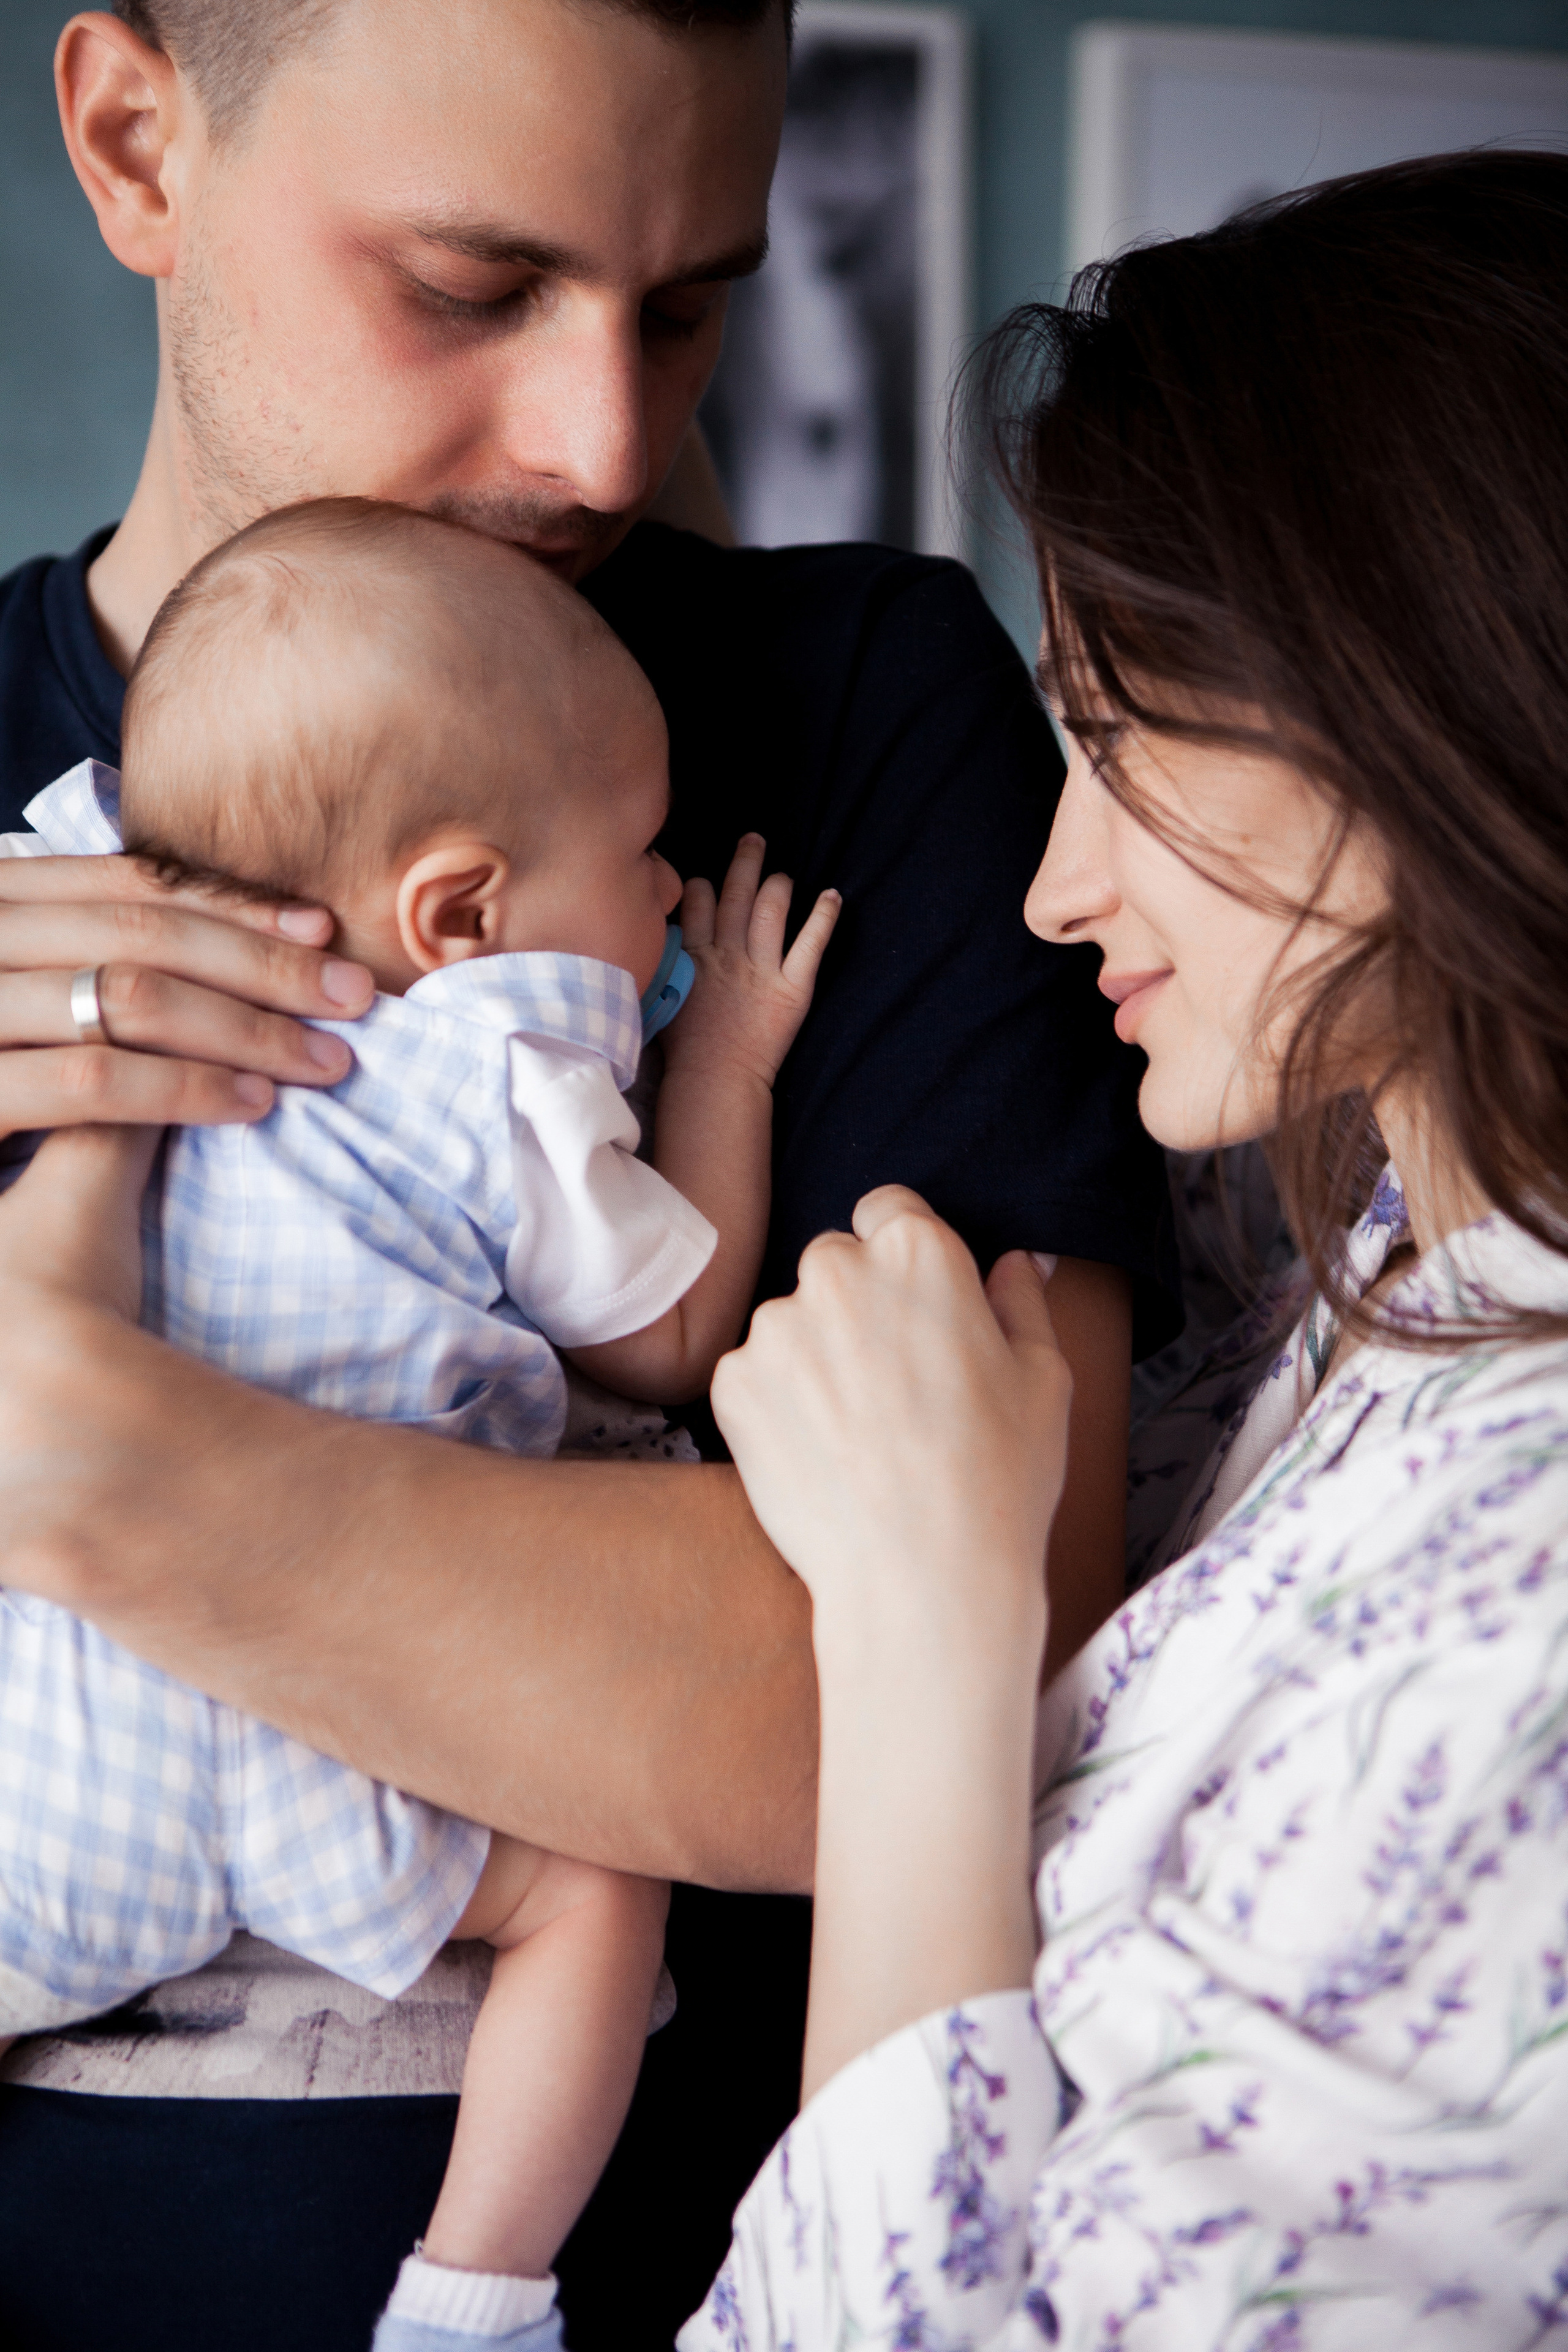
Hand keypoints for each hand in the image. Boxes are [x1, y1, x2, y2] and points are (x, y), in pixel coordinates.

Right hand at [0, 852, 373, 1139]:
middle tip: (356, 998)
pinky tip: (250, 1103)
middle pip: (143, 937)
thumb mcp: (24, 983)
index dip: (232, 905)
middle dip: (262, 967)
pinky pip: (91, 1082)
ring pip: (129, 1001)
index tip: (322, 931)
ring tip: (323, 1060)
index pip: (126, 886)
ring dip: (244, 1029)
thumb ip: (82, 952)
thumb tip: (211, 930)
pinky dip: (182, 1089)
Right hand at [661, 835, 838, 1089]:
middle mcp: (727, 954)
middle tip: (755, 839)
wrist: (712, 1081)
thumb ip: (664, 963)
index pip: (698, 901)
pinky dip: (823, 918)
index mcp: (692, 955)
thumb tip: (659, 939)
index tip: (708, 883)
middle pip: (736, 894)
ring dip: (777, 886)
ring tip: (783, 875)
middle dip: (745, 862)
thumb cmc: (683, 1049)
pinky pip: (810, 945)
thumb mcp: (660, 997)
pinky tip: (833, 896)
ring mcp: (760, 969)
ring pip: (769, 911)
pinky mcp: (792, 988)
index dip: (704, 886)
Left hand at [711, 1187, 1070, 1674]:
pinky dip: (780, 1406)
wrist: (920, 1578)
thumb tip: (1006, 1262)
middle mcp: (835, 1270)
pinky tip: (822, 1455)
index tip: (915, 1310)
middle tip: (894, 1384)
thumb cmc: (998, 1480)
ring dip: (816, 1358)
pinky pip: (755, 1376)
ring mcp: (775, 1327)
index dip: (904, 1260)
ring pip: (793, 1323)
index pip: (889, 1210)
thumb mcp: (1044, 1379)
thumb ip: (1019, 1301)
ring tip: (859, 1433)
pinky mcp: (732, 1383)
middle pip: (836, 1264)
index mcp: (917, 1252)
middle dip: (858, 1307)